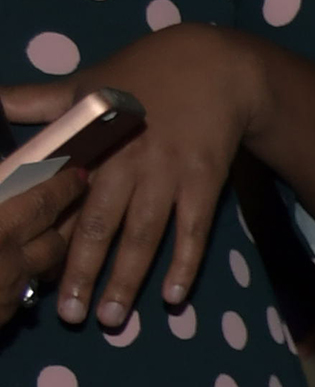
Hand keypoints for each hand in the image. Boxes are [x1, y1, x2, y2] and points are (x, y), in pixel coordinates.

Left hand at [2, 25, 275, 329]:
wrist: (215, 67)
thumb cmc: (143, 75)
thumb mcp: (85, 82)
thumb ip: (37, 101)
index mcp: (92, 141)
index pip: (59, 196)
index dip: (44, 234)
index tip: (28, 268)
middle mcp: (126, 163)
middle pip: (98, 226)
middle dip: (82, 273)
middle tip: (71, 315)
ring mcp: (167, 176)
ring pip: (142, 236)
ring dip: (127, 280)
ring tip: (113, 319)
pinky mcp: (203, 185)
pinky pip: (193, 232)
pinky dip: (184, 264)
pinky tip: (172, 297)